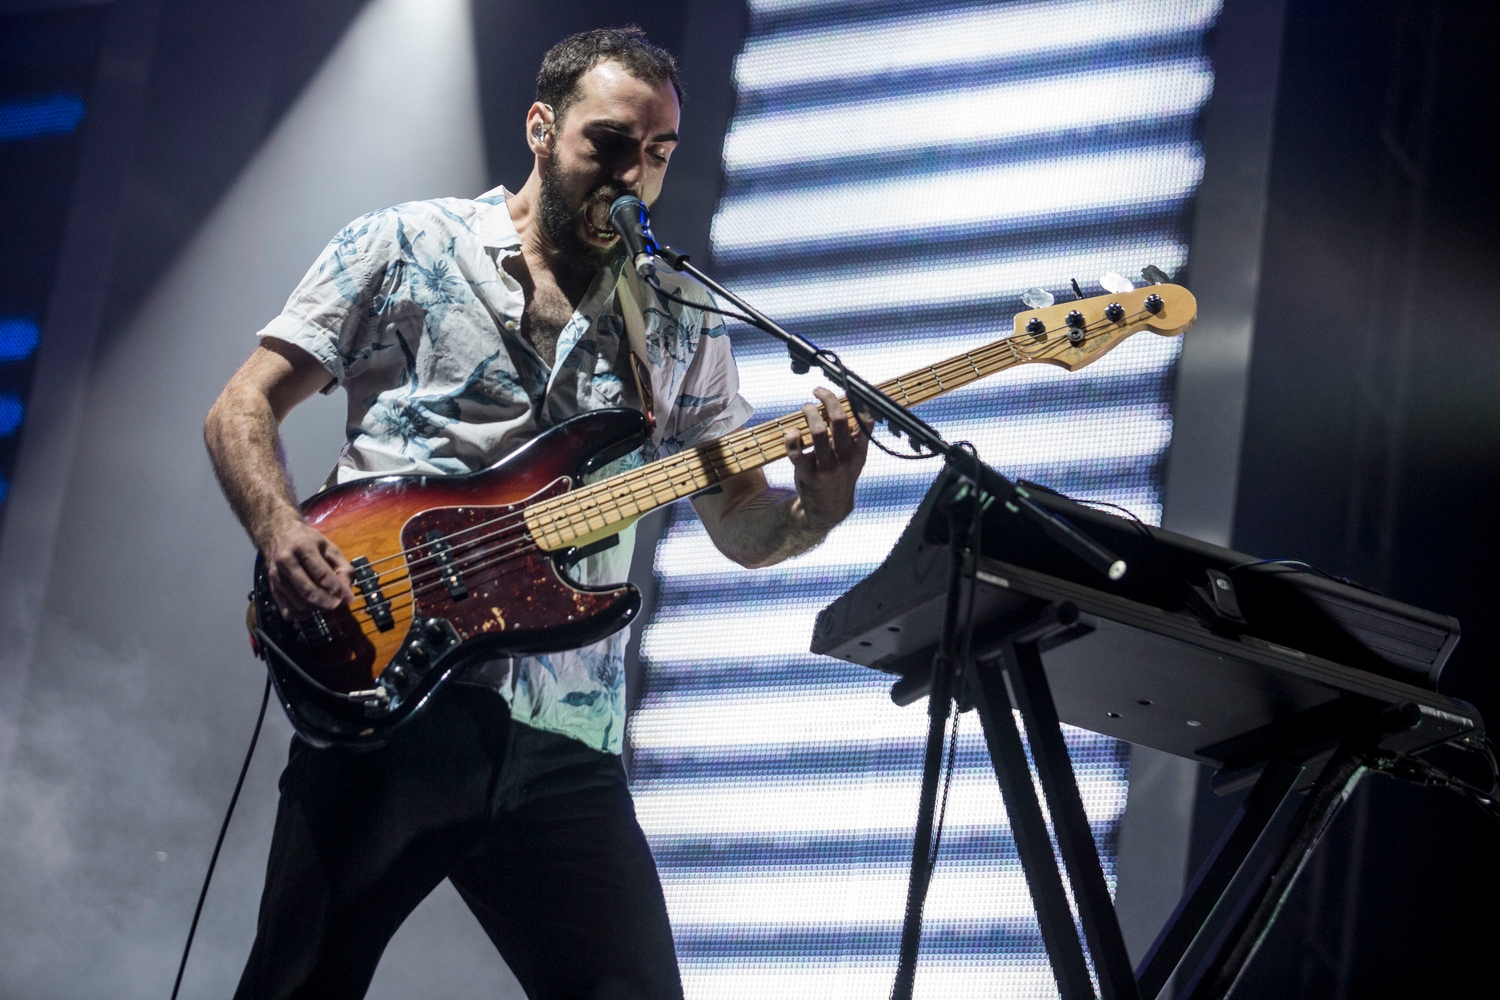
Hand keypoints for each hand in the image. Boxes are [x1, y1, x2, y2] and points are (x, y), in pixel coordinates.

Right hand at [260, 516, 354, 618]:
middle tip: (338, 604)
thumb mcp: (329, 547)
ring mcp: (275, 576)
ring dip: (316, 607)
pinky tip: (311, 606)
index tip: (348, 598)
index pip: (321, 574)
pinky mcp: (271, 588)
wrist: (276, 534)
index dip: (337, 589)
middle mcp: (285, 562)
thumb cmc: (307, 541)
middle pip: (307, 590)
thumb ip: (342, 568)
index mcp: (302, 547)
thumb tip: (347, 592)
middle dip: (327, 601)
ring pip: (298, 603)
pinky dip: (302, 614)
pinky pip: (287, 611)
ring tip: (326, 602)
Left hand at [784, 387, 869, 530]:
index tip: (845, 388)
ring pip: (818, 432)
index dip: (856, 401)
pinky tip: (792, 432)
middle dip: (828, 399)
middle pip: (839, 420)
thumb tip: (853, 403)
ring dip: (810, 413)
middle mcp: (845, 457)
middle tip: (817, 391)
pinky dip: (792, 438)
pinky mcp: (808, 474)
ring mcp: (827, 467)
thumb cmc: (840, 476)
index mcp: (859, 451)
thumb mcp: (855, 459)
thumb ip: (856, 436)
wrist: (829, 509)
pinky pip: (796, 453)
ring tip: (806, 407)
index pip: (865, 421)